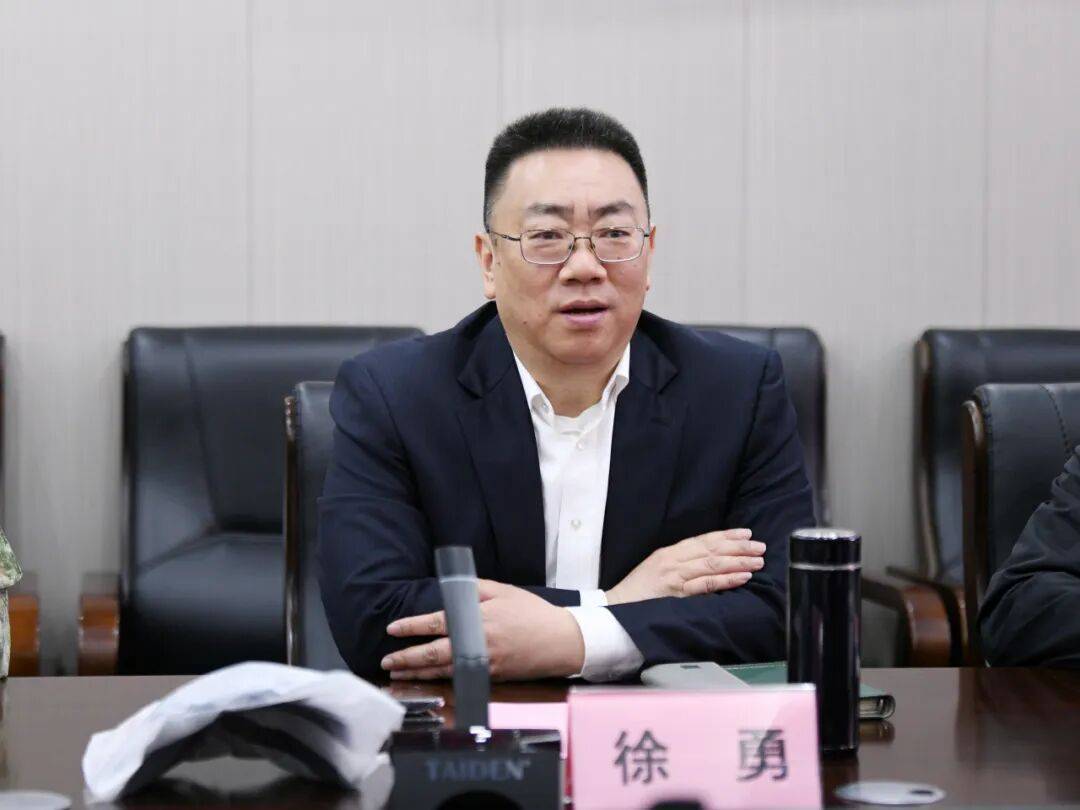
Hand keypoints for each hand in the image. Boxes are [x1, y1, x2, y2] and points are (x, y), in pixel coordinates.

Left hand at [381, 580, 584, 680]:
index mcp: (477, 619)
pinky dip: (440, 680)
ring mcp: (483, 663)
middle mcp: (477, 644)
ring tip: (398, 674)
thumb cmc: (532, 613)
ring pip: (443, 670)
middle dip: (407, 658)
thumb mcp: (503, 591)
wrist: (561, 641)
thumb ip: (474, 588)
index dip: (412, 627)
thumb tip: (450, 586)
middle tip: (387, 660)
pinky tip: (427, 680)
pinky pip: (459, 678)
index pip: (436, 623)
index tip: (393, 629)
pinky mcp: (491, 677)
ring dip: (418, 673)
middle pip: (434, 653)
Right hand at [604, 528, 765, 604]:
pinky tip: (742, 577)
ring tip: (757, 560)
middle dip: (738, 547)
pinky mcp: (676, 592)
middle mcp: (673, 560)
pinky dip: (726, 579)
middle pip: (711, 549)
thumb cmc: (638, 592)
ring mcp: (674, 575)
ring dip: (738, 561)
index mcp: (669, 553)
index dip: (726, 536)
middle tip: (760, 546)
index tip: (746, 534)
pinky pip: (706, 584)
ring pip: (712, 564)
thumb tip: (706, 562)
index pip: (703, 540)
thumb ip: (679, 564)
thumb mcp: (657, 569)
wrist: (616, 607)